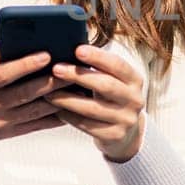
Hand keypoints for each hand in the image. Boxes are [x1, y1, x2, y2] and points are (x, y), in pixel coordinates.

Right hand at [0, 51, 71, 147]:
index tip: (46, 55)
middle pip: (25, 93)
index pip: (3, 75)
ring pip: (34, 111)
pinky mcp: (6, 134)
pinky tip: (69, 108)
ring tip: (77, 86)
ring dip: (58, 99)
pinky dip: (54, 118)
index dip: (25, 65)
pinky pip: (35, 126)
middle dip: (51, 80)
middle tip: (72, 69)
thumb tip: (15, 44)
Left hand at [44, 44, 146, 161]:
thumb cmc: (112, 98)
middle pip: (105, 85)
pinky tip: (58, 110)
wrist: (126, 133)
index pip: (118, 65)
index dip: (98, 57)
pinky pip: (87, 125)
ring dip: (68, 99)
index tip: (77, 50)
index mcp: (135, 80)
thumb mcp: (113, 81)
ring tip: (49, 93)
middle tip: (56, 69)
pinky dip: (70, 117)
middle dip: (78, 76)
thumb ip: (100, 68)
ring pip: (93, 108)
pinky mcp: (115, 135)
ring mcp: (126, 119)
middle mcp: (135, 99)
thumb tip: (72, 49)